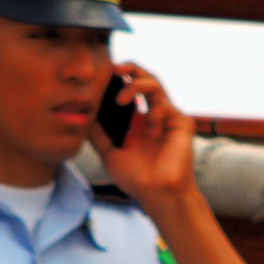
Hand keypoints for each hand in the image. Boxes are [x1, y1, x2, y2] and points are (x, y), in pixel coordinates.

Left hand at [89, 63, 196, 206]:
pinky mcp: (181, 123)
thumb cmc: (136, 178)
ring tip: (122, 98)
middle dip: (130, 69)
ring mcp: (167, 117)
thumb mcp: (109, 152)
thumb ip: (98, 133)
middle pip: (144, 79)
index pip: (128, 89)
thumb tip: (83, 113)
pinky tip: (150, 129)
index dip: (117, 79)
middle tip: (114, 68)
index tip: (101, 73)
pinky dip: (154, 112)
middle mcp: (152, 114)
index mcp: (136, 120)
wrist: (156, 194)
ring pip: (155, 85)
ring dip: (137, 85)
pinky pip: (165, 106)